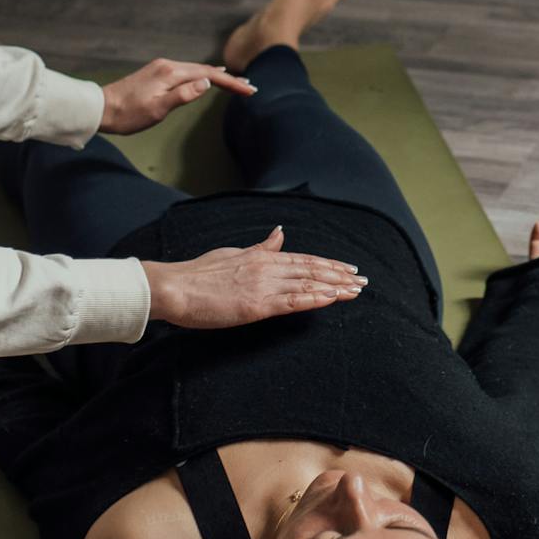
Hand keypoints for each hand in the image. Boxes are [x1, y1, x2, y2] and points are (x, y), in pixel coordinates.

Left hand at [100, 58, 255, 133]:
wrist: (102, 109)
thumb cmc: (129, 114)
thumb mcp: (158, 109)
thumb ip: (184, 95)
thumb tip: (208, 83)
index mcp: (171, 72)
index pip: (209, 75)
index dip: (231, 83)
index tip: (249, 89)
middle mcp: (168, 65)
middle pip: (205, 70)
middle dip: (229, 78)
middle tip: (249, 86)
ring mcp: (162, 68)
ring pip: (196, 70)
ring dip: (217, 76)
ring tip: (235, 81)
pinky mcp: (156, 73)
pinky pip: (186, 72)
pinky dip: (202, 75)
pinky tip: (207, 78)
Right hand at [141, 227, 364, 328]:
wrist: (175, 287)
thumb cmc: (197, 274)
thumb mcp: (232, 254)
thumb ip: (259, 248)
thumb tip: (279, 233)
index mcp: (261, 257)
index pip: (303, 260)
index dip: (328, 264)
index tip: (348, 269)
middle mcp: (266, 267)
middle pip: (311, 270)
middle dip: (339, 275)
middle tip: (363, 280)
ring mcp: (263, 285)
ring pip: (307, 284)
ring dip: (335, 287)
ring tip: (356, 291)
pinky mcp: (256, 305)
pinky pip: (292, 300)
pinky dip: (315, 298)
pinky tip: (333, 298)